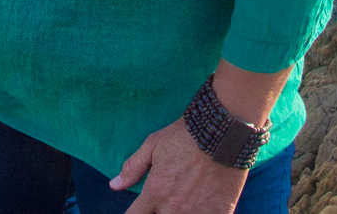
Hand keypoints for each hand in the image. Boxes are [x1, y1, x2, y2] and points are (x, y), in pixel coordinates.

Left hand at [108, 117, 248, 212]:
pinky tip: (203, 204)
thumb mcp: (153, 145)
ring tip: (186, 199)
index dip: (136, 213)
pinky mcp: (220, 212)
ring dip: (180, 212)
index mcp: (155, 194)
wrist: (222, 130)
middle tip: (166, 198)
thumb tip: (114, 185)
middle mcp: (174, 208)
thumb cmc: (185, 135)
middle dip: (159, 211)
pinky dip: (203, 212)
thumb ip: (132, 168)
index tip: (141, 209)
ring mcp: (197, 213)